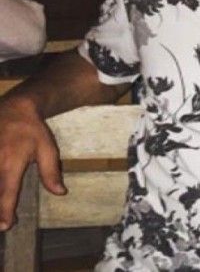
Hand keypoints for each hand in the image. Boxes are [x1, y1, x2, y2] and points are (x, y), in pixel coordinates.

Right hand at [0, 101, 65, 229]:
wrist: (15, 108)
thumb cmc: (33, 130)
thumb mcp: (48, 149)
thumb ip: (52, 172)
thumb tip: (60, 192)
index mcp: (11, 162)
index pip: (7, 192)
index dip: (6, 210)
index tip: (6, 225)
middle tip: (1, 222)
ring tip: (0, 209)